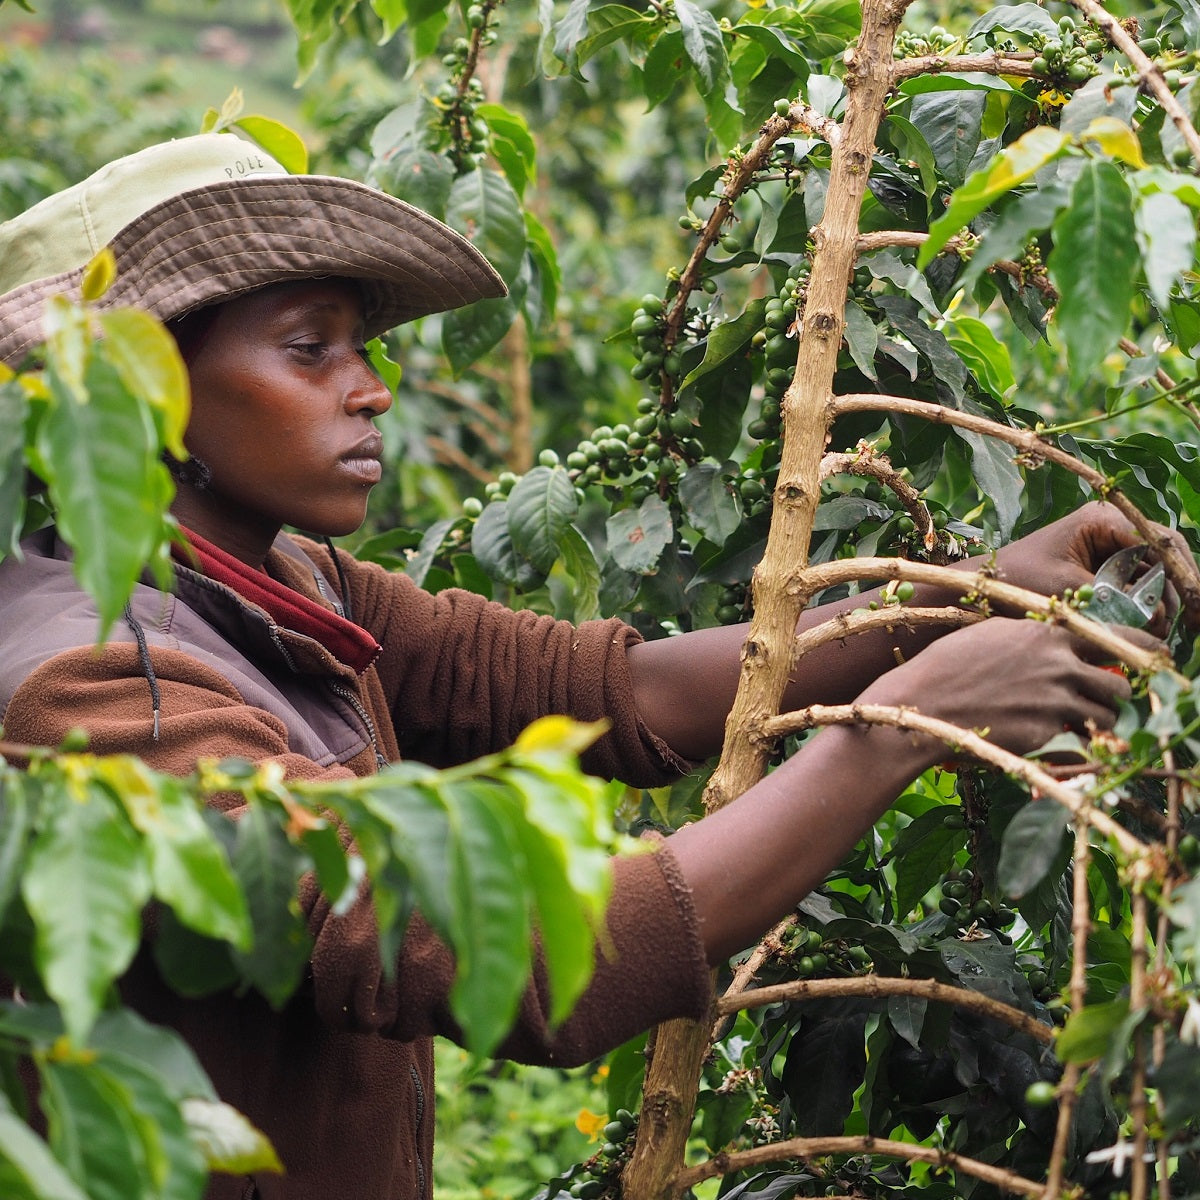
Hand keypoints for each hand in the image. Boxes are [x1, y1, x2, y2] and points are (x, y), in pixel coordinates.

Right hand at [857, 616, 1136, 760]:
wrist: (920, 704)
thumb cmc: (946, 664)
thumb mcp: (991, 633)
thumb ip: (1033, 637)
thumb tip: (1058, 641)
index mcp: (1048, 636)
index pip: (1117, 638)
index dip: (1142, 650)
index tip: (1152, 658)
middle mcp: (1059, 667)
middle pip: (1119, 685)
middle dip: (1114, 695)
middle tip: (1099, 700)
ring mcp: (1054, 703)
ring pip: (1107, 718)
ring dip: (1098, 722)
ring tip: (1078, 724)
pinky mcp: (1044, 736)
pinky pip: (1078, 745)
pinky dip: (1073, 747)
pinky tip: (1054, 743)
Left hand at [991, 501, 1189, 614]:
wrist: (980, 587)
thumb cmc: (1014, 581)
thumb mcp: (1065, 590)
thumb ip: (1114, 602)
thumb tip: (1159, 618)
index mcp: (1102, 520)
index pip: (1161, 541)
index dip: (1184, 574)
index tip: (1195, 605)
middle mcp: (1111, 528)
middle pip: (1164, 557)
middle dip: (1178, 591)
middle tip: (1188, 627)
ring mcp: (1108, 547)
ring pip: (1153, 573)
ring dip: (1163, 602)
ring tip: (1168, 633)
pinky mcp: (1102, 568)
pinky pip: (1136, 584)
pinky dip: (1146, 606)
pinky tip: (1151, 629)